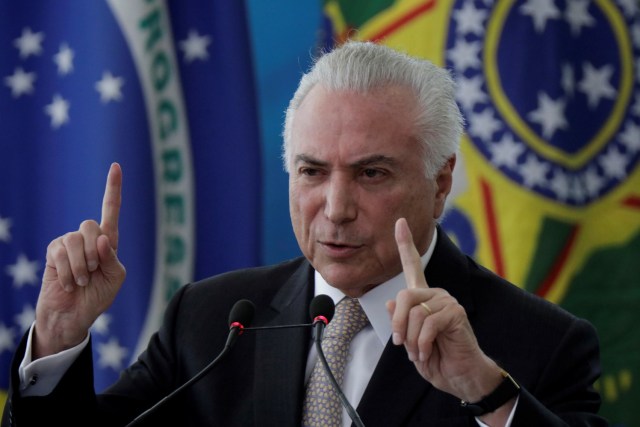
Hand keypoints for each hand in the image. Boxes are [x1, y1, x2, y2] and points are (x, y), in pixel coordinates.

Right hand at [34, 163, 126, 358]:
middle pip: (91, 225)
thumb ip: (112, 258)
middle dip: (94, 251)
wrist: (74, 316)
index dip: (113, 188)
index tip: (116, 166)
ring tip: (81, 280)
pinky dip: (68, 271)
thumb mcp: (114, 279)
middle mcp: (88, 238)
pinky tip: (68, 283)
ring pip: (75, 238)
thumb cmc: (98, 297)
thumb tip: (103, 238)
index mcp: (108, 241)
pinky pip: (60, 252)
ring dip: (81, 264)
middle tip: (93, 271)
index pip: (111, 210)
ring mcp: (68, 244)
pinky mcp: (52, 252)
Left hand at [387, 218, 504, 404]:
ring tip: (420, 352)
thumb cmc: (436, 359)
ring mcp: (447, 301)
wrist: (461, 378)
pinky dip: (422, 344)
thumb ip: (399, 321)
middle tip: (401, 345)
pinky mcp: (456, 313)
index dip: (404, 243)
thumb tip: (391, 300)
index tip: (399, 221)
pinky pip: (427, 324)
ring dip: (411, 339)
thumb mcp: (409, 342)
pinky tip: (428, 353)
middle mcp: (435, 294)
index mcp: (423, 298)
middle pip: (404, 295)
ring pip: (414, 312)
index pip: (412, 265)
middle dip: (397, 324)